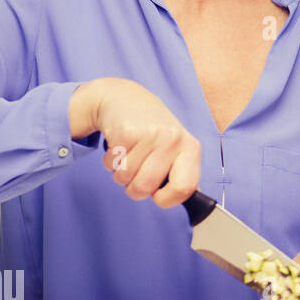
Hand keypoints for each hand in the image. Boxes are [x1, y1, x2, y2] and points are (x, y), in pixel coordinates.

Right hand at [75, 78, 201, 207]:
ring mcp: (151, 134)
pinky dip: (109, 161)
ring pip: (125, 177)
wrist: (124, 98)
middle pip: (145, 187)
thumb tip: (181, 201)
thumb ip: (179, 173)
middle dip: (134, 188)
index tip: (157, 196)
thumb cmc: (152, 131)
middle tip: (135, 171)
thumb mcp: (174, 148)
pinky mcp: (127, 130)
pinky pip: (111, 163)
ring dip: (120, 172)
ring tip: (128, 154)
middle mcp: (174, 140)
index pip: (185, 188)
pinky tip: (118, 144)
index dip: (167, 199)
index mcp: (190, 148)